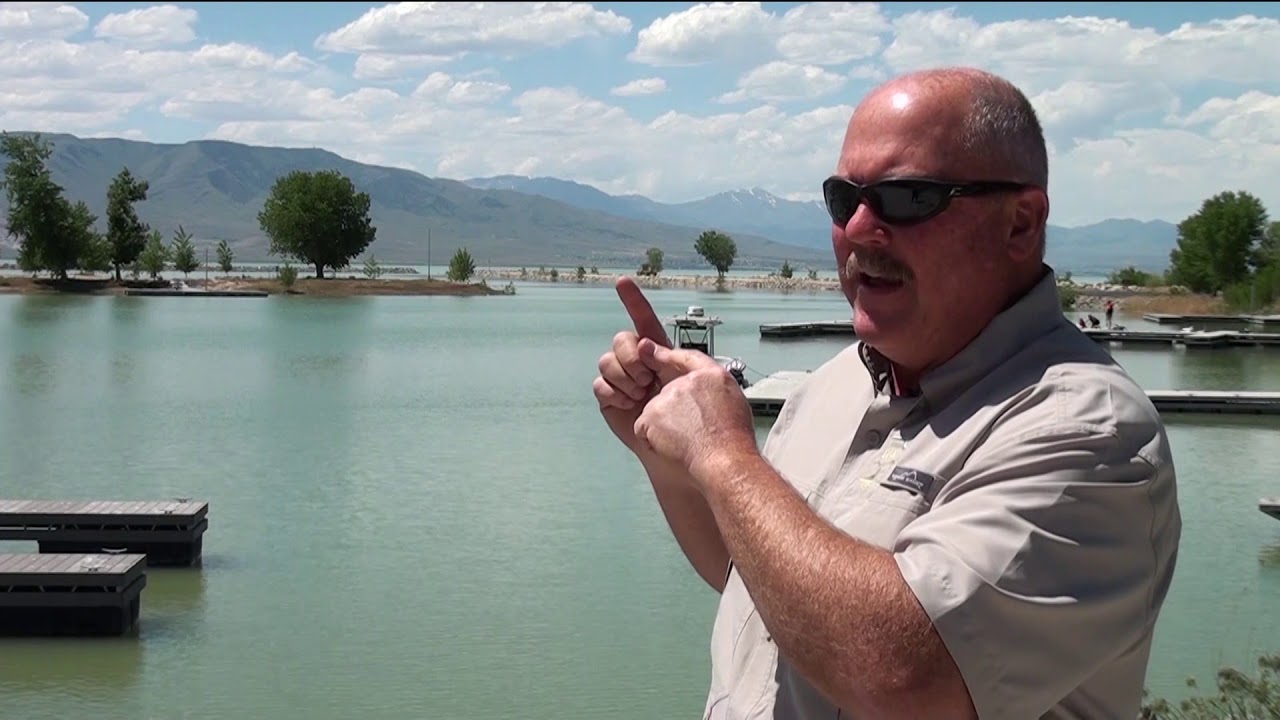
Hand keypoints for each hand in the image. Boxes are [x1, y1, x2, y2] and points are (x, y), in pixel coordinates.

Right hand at [593, 277, 680, 457]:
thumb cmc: (698, 418)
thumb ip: (677, 356)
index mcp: (658, 353)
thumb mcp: (701, 379)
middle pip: (621, 339)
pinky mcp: (611, 400)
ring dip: (624, 377)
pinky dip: (615, 393)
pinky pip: (600, 384)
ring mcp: (623, 381)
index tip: (622, 281)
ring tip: (641, 395)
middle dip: (631, 356)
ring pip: (606, 361)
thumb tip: (646, 345)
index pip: (644, 321)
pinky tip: (631, 405)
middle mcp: (637, 363)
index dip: (634, 301)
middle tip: (648, 379)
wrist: (684, 448)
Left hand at [633, 339, 758, 484]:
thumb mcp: (735, 400)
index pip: (686, 359)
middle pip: (670, 391)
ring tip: (686, 441)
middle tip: (692, 431)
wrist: (724, 460)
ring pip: (656, 411)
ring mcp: (667, 397)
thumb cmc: (733, 439)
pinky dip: (652, 439)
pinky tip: (672, 446)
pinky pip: (644, 428)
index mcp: (711, 375)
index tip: (654, 353)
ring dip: (664, 426)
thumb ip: (715, 387)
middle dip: (675, 411)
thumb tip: (704, 388)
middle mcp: (687, 382)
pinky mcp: (652, 415)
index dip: (669, 357)